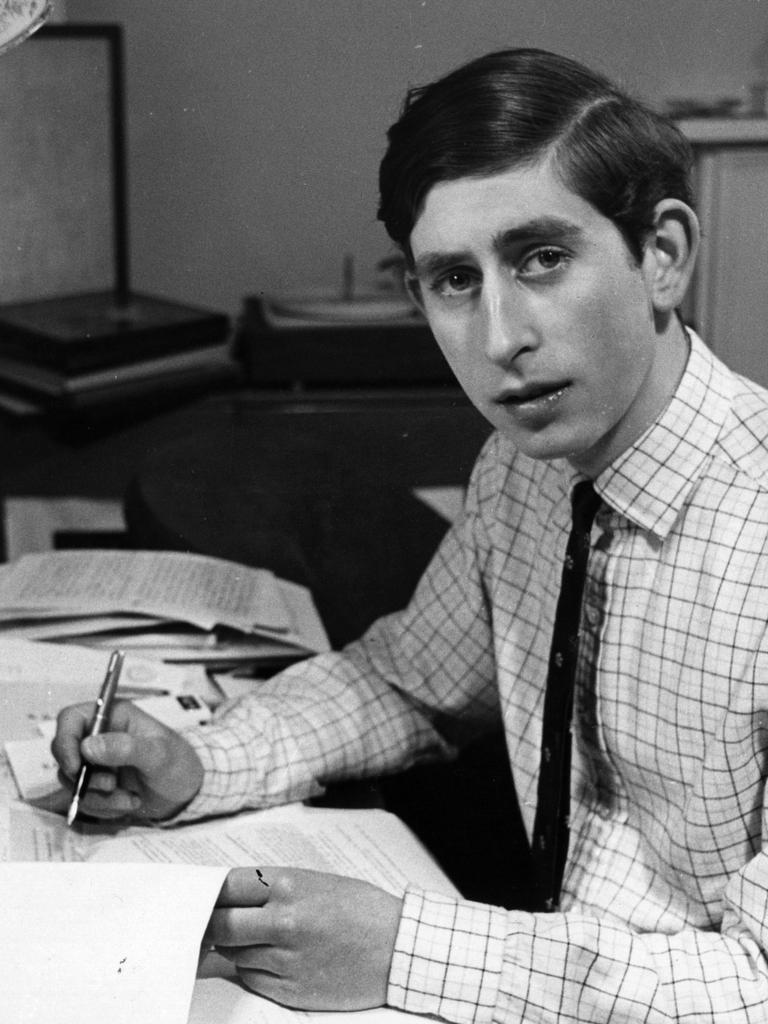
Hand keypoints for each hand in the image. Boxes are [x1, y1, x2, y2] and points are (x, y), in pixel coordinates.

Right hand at [51, 699, 203, 820]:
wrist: (188, 792)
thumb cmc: (180, 764)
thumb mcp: (159, 754)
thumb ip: (126, 748)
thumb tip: (88, 747)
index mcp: (114, 715)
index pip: (71, 718)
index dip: (65, 741)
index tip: (76, 767)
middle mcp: (100, 736)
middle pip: (65, 753)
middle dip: (85, 777)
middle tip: (111, 785)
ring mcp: (97, 762)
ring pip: (73, 781)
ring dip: (98, 797)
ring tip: (129, 797)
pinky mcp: (97, 785)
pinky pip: (84, 799)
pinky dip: (104, 807)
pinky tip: (129, 802)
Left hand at [206, 867, 402, 1009]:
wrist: (399, 948)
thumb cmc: (362, 910)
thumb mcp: (317, 882)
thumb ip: (275, 889)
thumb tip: (231, 898)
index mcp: (289, 885)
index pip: (226, 886)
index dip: (211, 894)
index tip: (204, 899)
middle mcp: (283, 920)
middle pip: (220, 925)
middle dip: (210, 927)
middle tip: (209, 927)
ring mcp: (285, 958)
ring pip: (234, 954)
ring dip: (237, 949)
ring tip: (260, 941)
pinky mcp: (290, 990)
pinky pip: (252, 979)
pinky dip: (254, 971)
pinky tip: (275, 961)